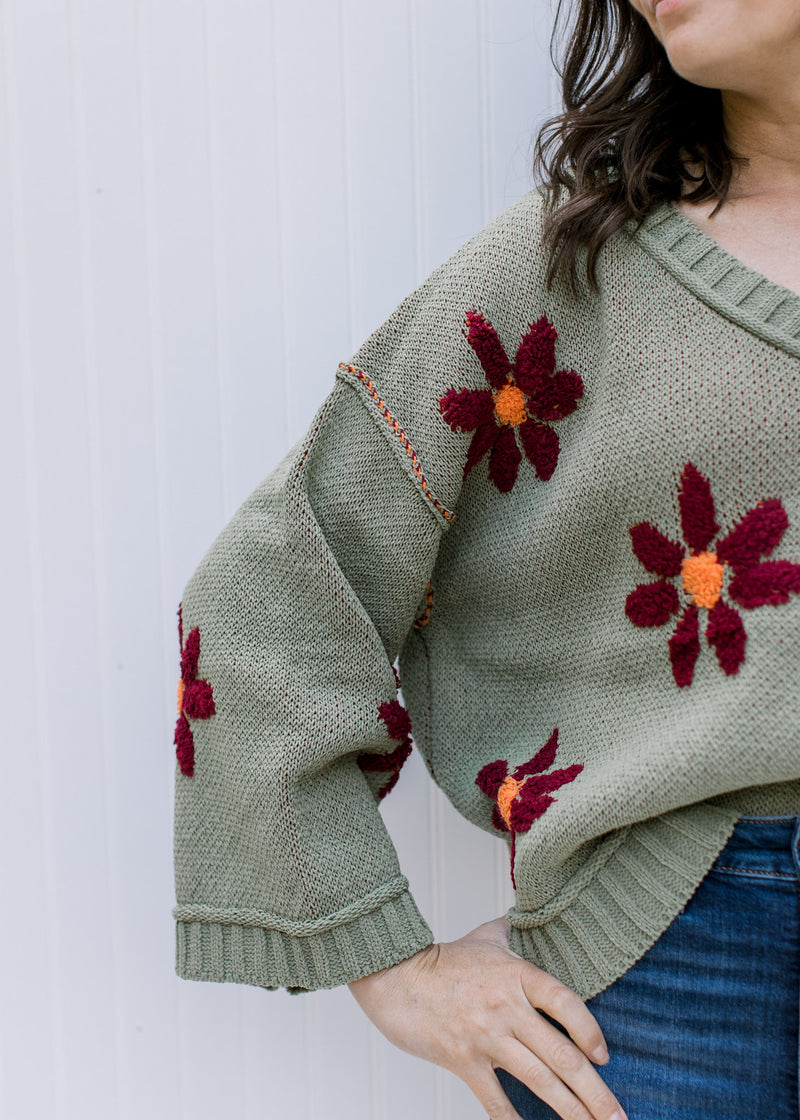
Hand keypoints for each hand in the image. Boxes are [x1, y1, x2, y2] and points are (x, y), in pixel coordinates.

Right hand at [348, 916, 626, 1119]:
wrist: (394, 975)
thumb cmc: (441, 958)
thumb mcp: (484, 937)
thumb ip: (510, 931)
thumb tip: (524, 915)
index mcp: (517, 975)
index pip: (566, 1003)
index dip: (589, 1031)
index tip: (605, 1056)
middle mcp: (507, 1007)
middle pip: (562, 1055)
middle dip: (595, 1092)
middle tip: (619, 1117)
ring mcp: (487, 1036)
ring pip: (540, 1081)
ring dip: (571, 1111)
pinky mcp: (464, 1061)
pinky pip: (497, 1101)